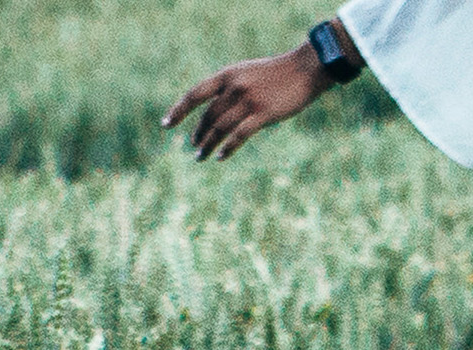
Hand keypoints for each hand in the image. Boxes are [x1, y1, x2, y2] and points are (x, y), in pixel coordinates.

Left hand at [166, 47, 330, 160]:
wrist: (305, 69)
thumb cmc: (277, 74)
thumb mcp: (247, 74)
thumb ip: (231, 89)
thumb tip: (218, 113)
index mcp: (227, 75)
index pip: (195, 94)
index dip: (179, 110)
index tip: (166, 125)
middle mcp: (234, 87)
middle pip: (208, 116)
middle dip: (198, 133)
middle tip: (194, 146)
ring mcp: (248, 100)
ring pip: (220, 128)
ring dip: (208, 144)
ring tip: (201, 157)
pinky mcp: (263, 114)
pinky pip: (239, 135)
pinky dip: (227, 148)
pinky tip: (220, 157)